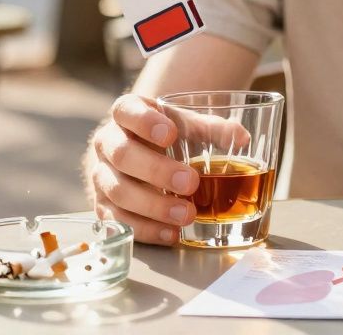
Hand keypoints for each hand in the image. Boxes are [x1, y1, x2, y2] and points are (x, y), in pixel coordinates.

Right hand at [89, 95, 198, 244]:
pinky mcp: (102, 206)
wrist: (141, 154)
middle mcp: (107, 143)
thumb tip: (241, 138)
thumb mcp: (188, 125)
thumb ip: (213, 129)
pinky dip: (145, 229)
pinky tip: (171, 233)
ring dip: (153, 206)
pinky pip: (117, 221)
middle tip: (190, 182)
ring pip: (117, 191)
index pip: (126, 110)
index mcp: (126, 114)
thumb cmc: (167, 136)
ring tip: (187, 215)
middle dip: (156, 170)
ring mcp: (101, 175)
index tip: (170, 133)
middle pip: (122, 155)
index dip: (144, 121)